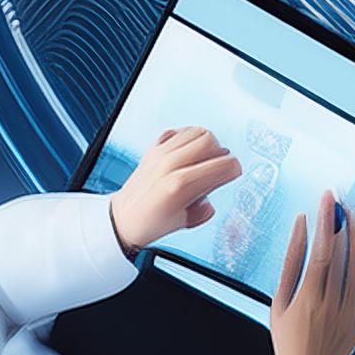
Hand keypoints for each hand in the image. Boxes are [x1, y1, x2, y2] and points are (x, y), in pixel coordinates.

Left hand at [108, 126, 241, 253]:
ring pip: (195, 131)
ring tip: (204, 158)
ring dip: (205, 143)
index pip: (222, 164)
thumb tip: (212, 201)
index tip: (233, 173)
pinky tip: (188, 152)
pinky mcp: (153, 149)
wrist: (121, 218)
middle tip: (218, 166)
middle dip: (221, 153)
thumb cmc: (149, 223)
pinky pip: (178, 131)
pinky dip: (187, 138)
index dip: (233, 169)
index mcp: (180, 185)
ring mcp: (160, 154)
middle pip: (210, 140)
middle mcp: (170, 164)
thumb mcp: (183, 222)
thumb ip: (204, 211)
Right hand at [270, 191, 354, 354]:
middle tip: (339, 200)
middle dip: (341, 222)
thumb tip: (300, 228)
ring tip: (350, 215)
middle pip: (341, 255)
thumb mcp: (279, 302)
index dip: (327, 222)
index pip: (322, 251)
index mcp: (308, 299)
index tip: (327, 200)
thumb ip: (290, 263)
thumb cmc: (287, 341)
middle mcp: (332, 304)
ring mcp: (350, 312)